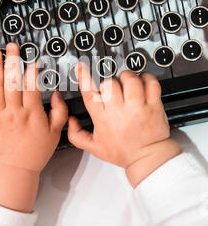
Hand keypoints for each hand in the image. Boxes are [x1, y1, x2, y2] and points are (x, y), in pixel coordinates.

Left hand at [0, 43, 67, 211]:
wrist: (16, 167)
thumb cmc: (35, 150)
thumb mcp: (55, 132)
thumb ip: (59, 112)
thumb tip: (56, 94)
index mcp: (32, 113)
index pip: (32, 87)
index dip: (32, 71)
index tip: (33, 60)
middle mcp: (14, 112)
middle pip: (13, 83)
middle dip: (12, 62)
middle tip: (12, 47)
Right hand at [68, 63, 180, 187]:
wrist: (147, 158)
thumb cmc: (122, 152)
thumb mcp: (94, 147)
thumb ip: (76, 135)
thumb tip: (71, 120)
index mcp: (103, 118)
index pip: (90, 93)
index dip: (84, 77)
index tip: (81, 67)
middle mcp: (119, 110)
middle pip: (110, 83)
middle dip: (110, 83)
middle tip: (113, 89)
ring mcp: (138, 106)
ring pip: (130, 79)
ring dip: (127, 77)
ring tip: (127, 83)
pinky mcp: (153, 105)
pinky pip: (150, 83)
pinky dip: (146, 78)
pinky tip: (143, 82)